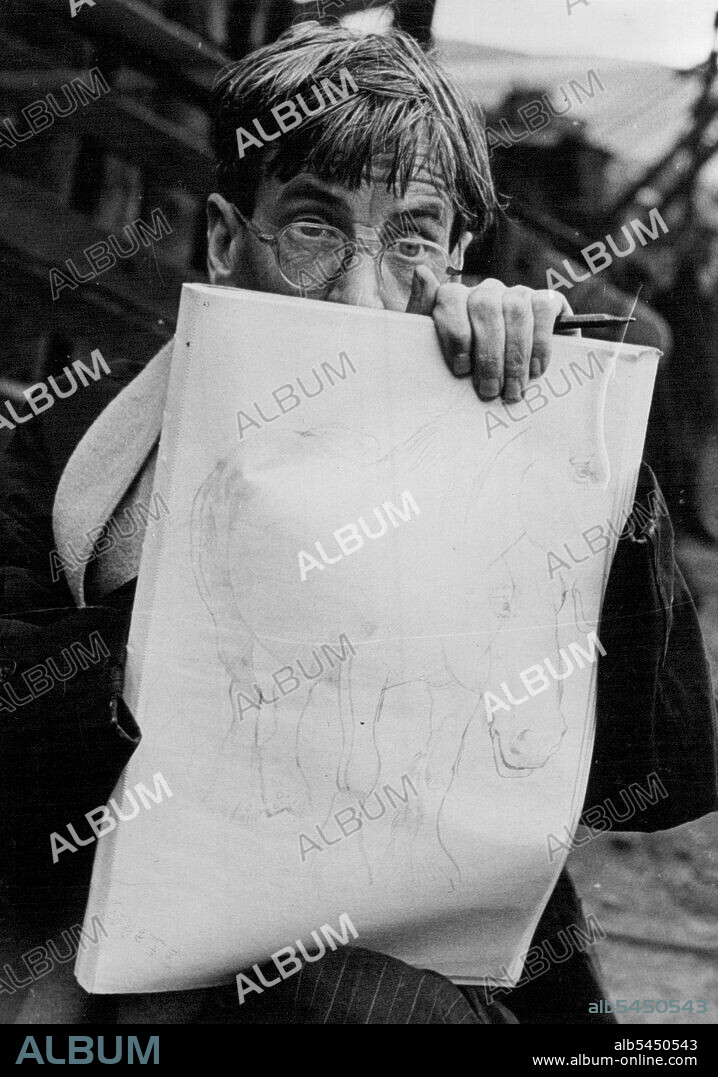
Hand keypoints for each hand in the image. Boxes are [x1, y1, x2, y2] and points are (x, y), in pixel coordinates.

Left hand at [406, 268, 574, 402]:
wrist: (508, 383)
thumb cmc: (463, 370)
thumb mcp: (433, 349)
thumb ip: (422, 312)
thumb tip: (422, 270)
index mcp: (455, 299)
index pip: (451, 298)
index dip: (456, 334)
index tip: (461, 370)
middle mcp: (486, 291)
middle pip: (485, 306)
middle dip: (488, 354)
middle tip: (490, 390)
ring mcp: (517, 293)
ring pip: (515, 309)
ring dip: (515, 355)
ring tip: (512, 389)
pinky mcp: (546, 301)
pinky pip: (544, 308)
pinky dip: (540, 342)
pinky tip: (535, 370)